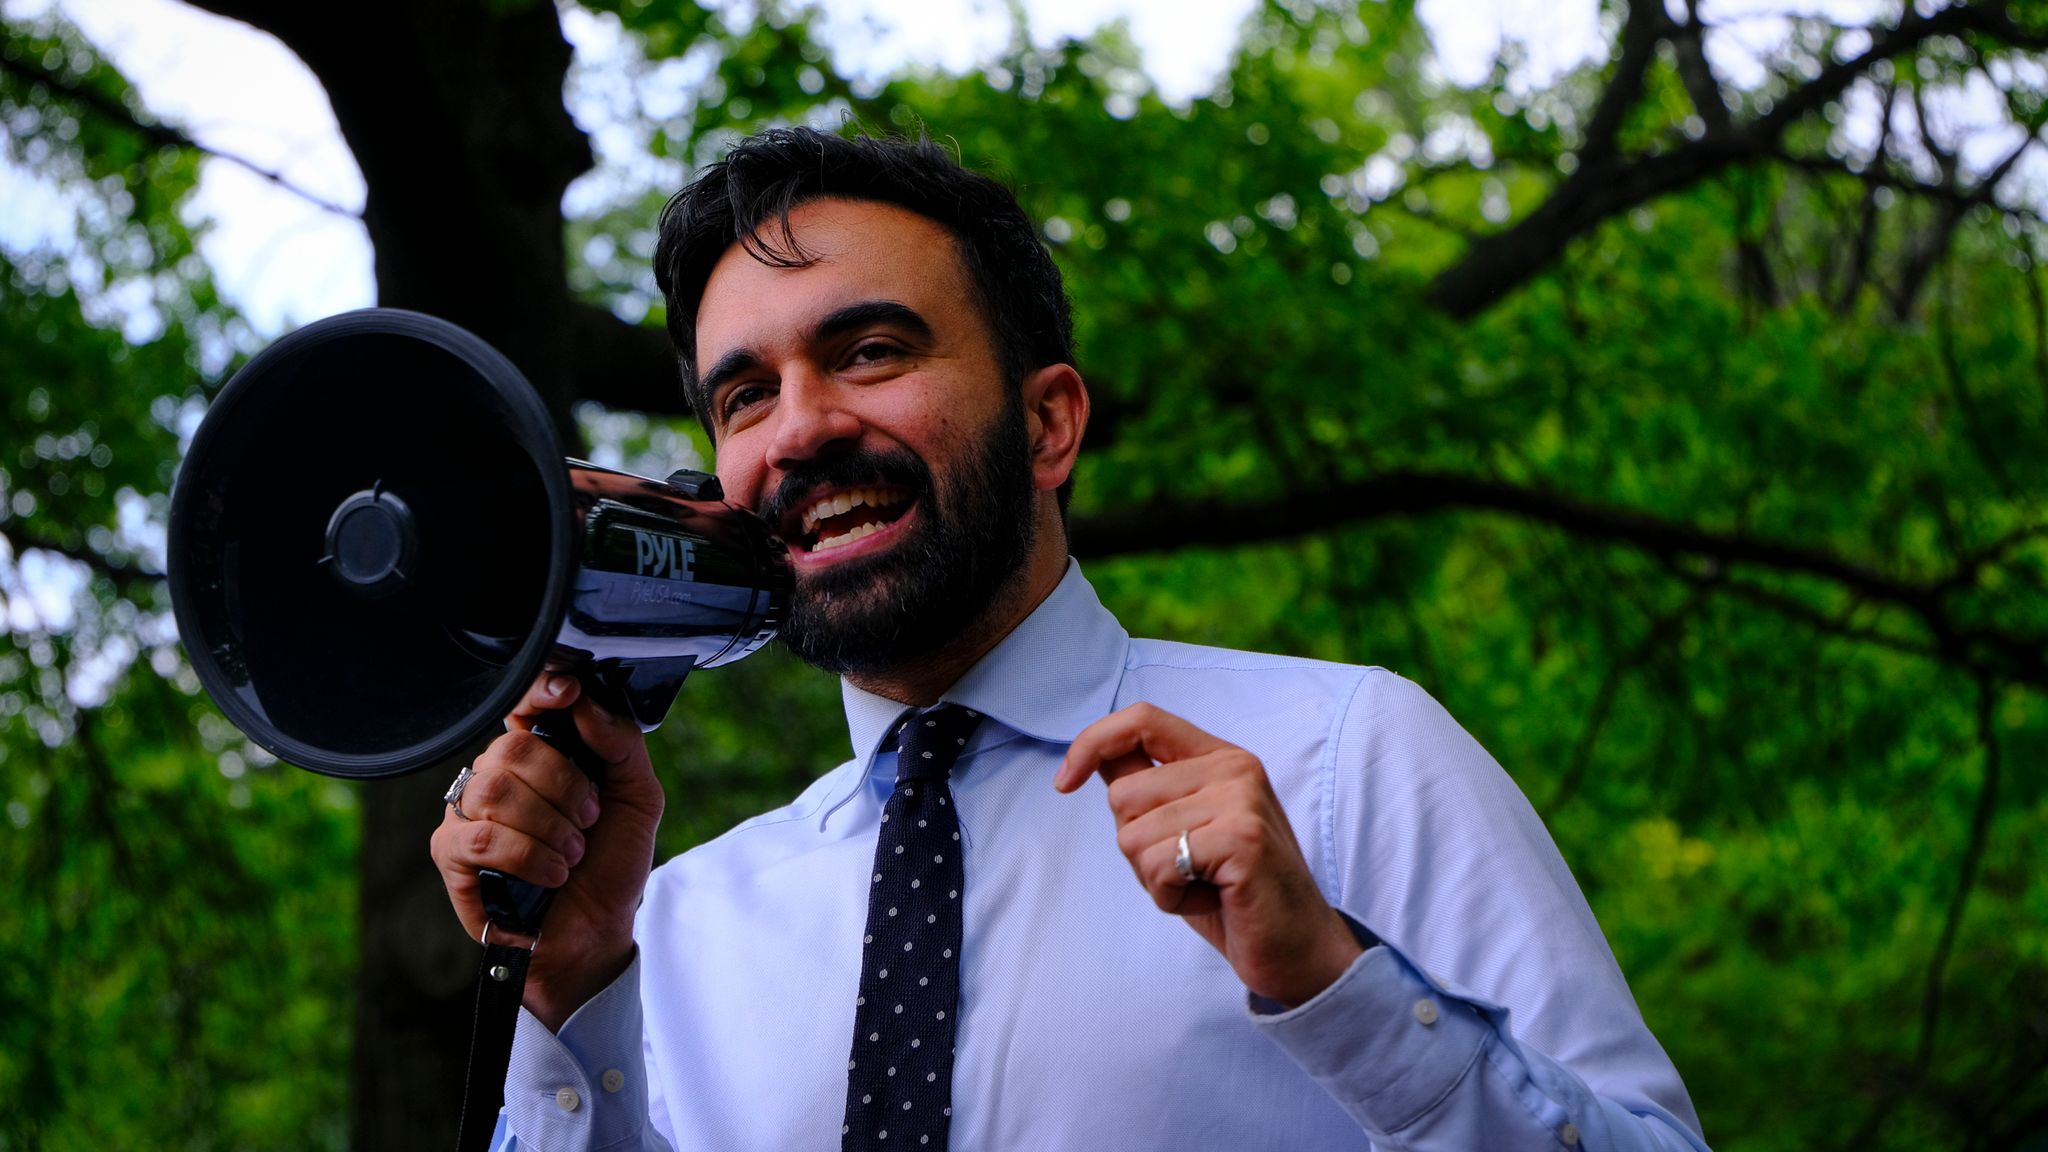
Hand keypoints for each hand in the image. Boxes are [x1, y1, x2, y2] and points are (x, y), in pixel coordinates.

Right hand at [429, 673, 664, 1030]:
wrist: (597, 930)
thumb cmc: (610, 863)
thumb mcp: (639, 797)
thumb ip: (621, 744)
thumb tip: (586, 704)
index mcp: (540, 754)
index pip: (524, 704)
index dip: (541, 693)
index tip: (569, 693)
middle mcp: (498, 775)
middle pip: (512, 748)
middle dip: (563, 785)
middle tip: (588, 820)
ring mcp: (468, 811)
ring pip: (496, 790)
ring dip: (549, 826)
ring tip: (571, 854)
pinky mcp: (452, 853)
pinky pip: (480, 836)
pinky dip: (527, 856)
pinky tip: (550, 873)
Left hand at [1053, 702, 1362, 1008]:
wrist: (1297, 949)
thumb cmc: (1232, 893)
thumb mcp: (1183, 830)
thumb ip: (1148, 789)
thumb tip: (1093, 756)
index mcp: (1220, 757)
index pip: (1141, 720)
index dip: (1090, 743)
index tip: (1062, 784)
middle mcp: (1233, 766)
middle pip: (1122, 795)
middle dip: (1137, 848)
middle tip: (1188, 870)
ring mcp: (1240, 799)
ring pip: (1133, 836)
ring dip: (1155, 879)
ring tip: (1204, 886)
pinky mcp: (1241, 838)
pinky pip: (1158, 866)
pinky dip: (1170, 896)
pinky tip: (1213, 899)